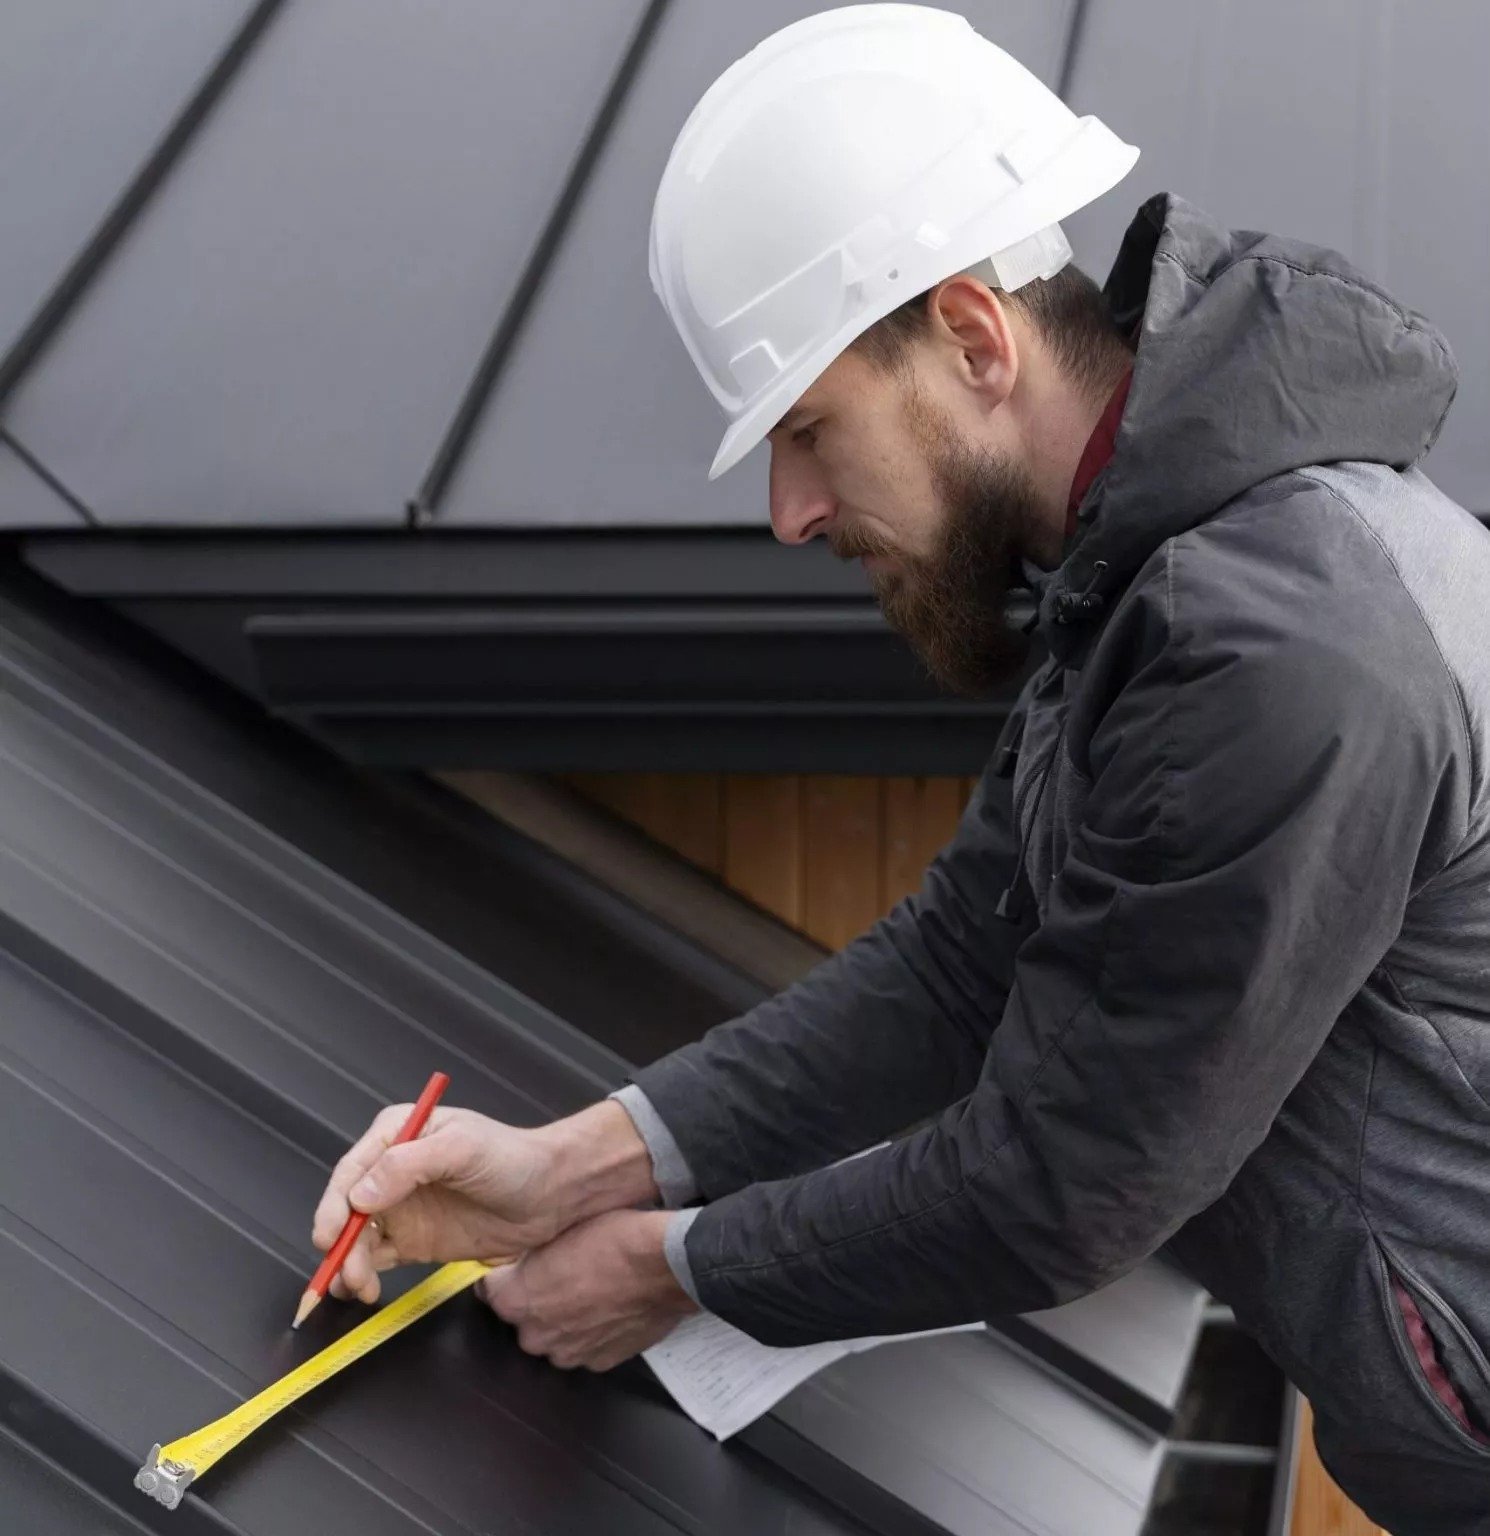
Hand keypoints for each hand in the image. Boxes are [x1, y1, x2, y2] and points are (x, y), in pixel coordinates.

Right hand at [311, 1100, 655, 1305]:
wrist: (552, 1195)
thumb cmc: (513, 1158)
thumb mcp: (462, 1149)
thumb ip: (408, 1166)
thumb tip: (359, 1195)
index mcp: (398, 1134)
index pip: (352, 1170)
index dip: (334, 1204)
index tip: (331, 1235)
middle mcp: (392, 1170)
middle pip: (345, 1207)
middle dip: (338, 1241)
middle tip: (345, 1271)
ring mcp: (401, 1207)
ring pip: (355, 1237)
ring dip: (347, 1263)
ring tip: (358, 1287)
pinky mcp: (412, 1239)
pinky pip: (375, 1258)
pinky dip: (362, 1275)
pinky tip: (364, 1289)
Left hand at [479, 1209, 695, 1371]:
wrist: (665, 1264)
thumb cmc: (613, 1237)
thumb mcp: (560, 1228)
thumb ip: (531, 1254)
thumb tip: (524, 1258)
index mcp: (516, 1300)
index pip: (490, 1290)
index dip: (507, 1274)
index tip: (520, 1264)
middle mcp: (535, 1335)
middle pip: (523, 1317)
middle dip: (536, 1299)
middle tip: (561, 1272)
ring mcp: (570, 1354)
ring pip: (555, 1336)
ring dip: (564, 1319)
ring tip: (591, 1290)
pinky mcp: (601, 1362)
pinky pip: (585, 1347)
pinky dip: (593, 1332)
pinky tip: (610, 1306)